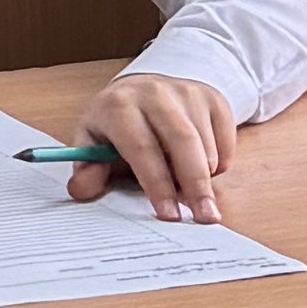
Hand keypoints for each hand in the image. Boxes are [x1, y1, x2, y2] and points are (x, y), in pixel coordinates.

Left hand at [57, 71, 238, 218]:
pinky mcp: (213, 99)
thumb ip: (88, 170)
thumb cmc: (116, 125)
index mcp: (119, 105)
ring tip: (187, 191)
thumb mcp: (93, 143)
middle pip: (183, 142)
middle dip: (195, 185)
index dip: (156, 183)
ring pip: (207, 146)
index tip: (168, 215)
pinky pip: (226, 141)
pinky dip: (218, 164)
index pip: (141, 146)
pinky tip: (199, 166)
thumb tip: (81, 191)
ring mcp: (187, 92)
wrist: (143, 89)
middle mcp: (155, 93)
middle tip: (203, 218)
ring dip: (203, 177)